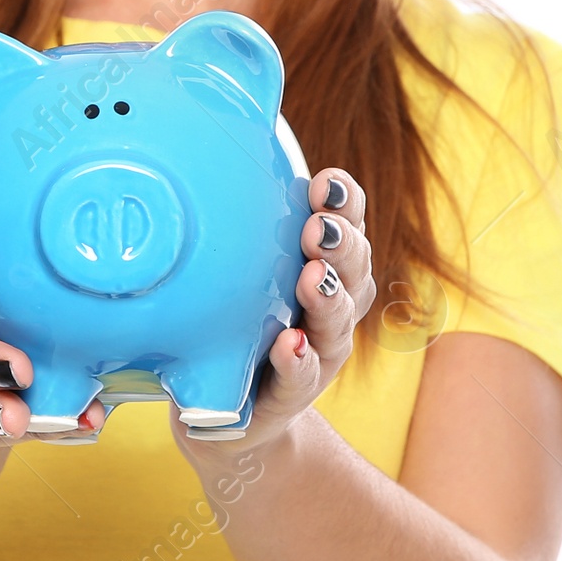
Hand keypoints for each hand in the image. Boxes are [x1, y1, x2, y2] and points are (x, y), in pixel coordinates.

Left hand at [170, 166, 373, 459]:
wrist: (232, 411)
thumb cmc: (239, 322)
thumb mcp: (242, 268)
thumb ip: (240, 223)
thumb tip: (207, 149)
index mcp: (325, 264)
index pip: (348, 223)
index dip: (345, 201)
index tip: (324, 182)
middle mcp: (333, 305)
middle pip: (354, 268)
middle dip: (341, 245)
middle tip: (317, 229)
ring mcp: (319, 350)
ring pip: (338, 321)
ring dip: (328, 297)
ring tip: (312, 278)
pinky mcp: (294, 393)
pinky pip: (302, 376)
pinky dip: (299, 360)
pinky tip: (291, 344)